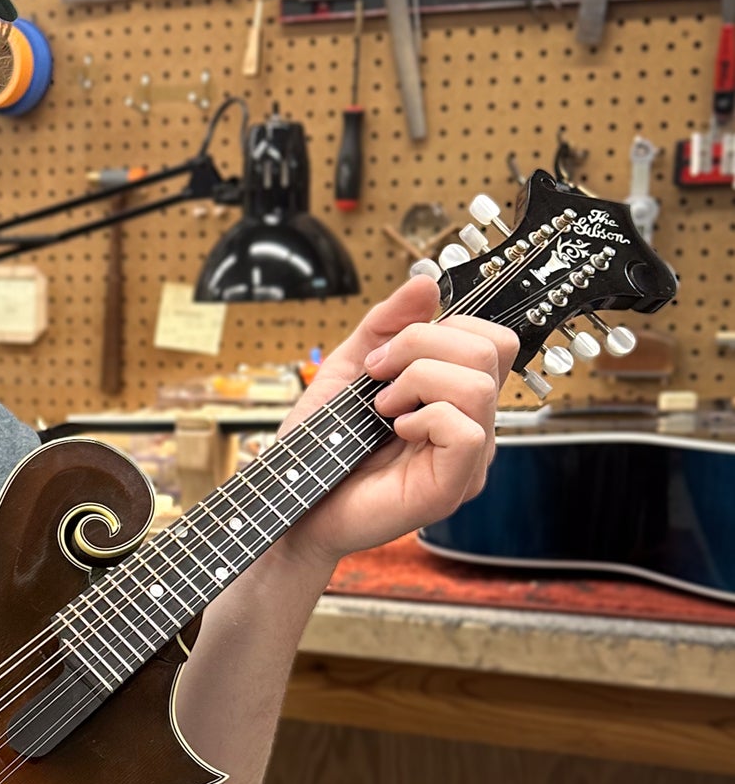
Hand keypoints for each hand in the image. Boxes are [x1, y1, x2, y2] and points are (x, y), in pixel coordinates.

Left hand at [279, 275, 518, 566]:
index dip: (440, 327)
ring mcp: (468, 459)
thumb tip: (426, 283)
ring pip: (479, 386)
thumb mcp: (346, 369)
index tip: (382, 355)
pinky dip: (424, 418)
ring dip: (418, 380)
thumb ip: (385, 326)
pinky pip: (468, 431)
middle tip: (377, 378)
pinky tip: (394, 431)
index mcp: (454, 398)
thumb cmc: (321, 446)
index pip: (490, 338)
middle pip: (491, 349)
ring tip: (382, 408)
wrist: (292, 501)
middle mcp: (472, 426)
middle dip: (423, 345)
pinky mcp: (453, 486)